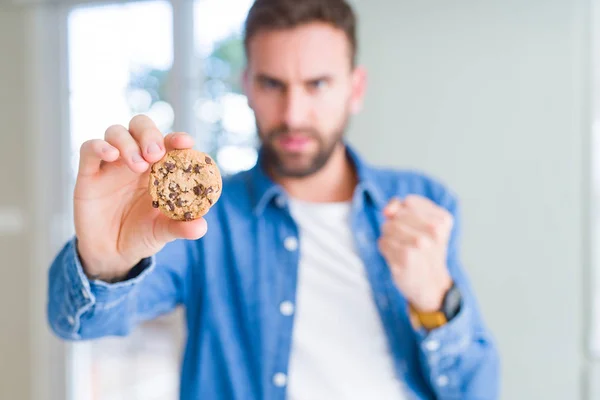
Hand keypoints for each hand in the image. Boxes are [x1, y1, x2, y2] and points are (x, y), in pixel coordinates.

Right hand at [74, 115, 207, 281]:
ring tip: (138, 165)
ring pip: (116, 132)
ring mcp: (111, 164)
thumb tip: (201, 227)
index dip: (177, 138)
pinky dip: (99, 146)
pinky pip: (89, 148)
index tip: (186, 142)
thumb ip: (182, 226)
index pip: (169, 142)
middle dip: (149, 134)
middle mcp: (136, 159)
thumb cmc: (142, 235)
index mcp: (159, 167)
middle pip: (141, 126)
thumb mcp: (163, 232)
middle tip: (155, 154)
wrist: (111, 253)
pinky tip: (111, 155)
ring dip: (128, 143)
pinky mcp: (89, 172)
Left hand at [378, 195, 453, 311]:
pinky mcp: (406, 257)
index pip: (408, 201)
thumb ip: (402, 207)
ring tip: (402, 248)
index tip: (411, 226)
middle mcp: (435, 229)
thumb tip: (388, 211)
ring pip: (387, 226)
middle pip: (397, 214)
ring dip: (389, 237)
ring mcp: (421, 243)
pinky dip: (386, 249)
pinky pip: (383, 242)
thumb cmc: (424, 251)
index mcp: (443, 218)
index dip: (402, 212)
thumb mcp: (422, 223)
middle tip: (407, 240)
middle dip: (394, 224)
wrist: (430, 284)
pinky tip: (397, 257)